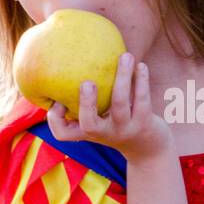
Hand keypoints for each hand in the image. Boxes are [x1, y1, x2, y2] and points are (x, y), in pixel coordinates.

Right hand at [48, 52, 172, 161]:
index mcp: (87, 132)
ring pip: (120, 103)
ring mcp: (124, 129)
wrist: (148, 147)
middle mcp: (104, 134)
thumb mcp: (98, 117)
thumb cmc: (115, 123)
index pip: (62, 133)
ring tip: (125, 56)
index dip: (54, 119)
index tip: (58, 101)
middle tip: (87, 82)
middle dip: (86, 103)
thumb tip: (70, 59)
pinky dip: (141, 80)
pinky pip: (142, 99)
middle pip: (90, 124)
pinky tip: (141, 65)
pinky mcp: (144, 123)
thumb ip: (84, 99)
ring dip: (123, 77)